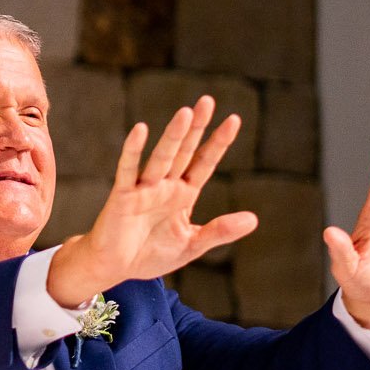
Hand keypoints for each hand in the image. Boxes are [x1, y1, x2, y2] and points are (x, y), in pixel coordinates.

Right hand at [47, 96, 257, 307]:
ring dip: (174, 136)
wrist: (115, 268)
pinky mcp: (123, 197)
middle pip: (185, 152)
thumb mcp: (193, 244)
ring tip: (186, 113)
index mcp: (183, 195)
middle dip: (196, 127)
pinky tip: (140, 130)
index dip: (218, 142)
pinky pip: (128, 170)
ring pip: (162, 158)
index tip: (234, 119)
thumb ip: (220, 230)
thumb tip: (254, 219)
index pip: (204, 162)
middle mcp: (165, 186)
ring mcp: (144, 189)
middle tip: (208, 101)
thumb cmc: (151, 254)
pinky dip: (133, 151)